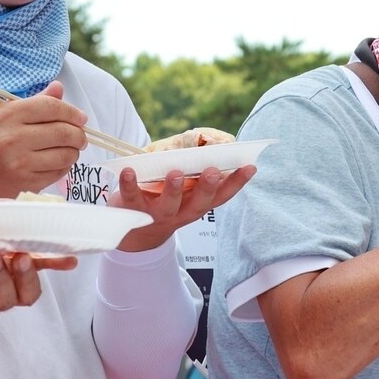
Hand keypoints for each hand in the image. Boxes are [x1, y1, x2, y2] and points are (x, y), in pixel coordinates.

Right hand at [0, 82, 86, 196]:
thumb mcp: (3, 116)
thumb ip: (34, 102)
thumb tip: (59, 88)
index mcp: (7, 115)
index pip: (51, 107)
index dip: (72, 112)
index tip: (81, 117)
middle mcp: (13, 138)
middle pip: (63, 131)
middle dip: (79, 134)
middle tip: (81, 136)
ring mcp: (20, 162)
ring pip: (65, 154)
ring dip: (74, 151)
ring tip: (70, 149)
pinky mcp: (26, 183)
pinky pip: (59, 172)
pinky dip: (64, 166)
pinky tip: (57, 162)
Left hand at [109, 164, 256, 252]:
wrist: (133, 234)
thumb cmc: (164, 202)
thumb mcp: (184, 194)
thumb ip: (195, 176)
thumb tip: (209, 143)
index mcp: (196, 205)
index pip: (221, 196)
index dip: (236, 182)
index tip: (250, 167)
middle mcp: (181, 212)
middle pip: (198, 203)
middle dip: (206, 187)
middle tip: (211, 171)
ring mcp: (157, 213)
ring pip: (168, 205)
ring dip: (173, 189)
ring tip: (176, 173)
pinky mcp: (132, 209)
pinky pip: (131, 197)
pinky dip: (129, 184)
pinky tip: (129, 170)